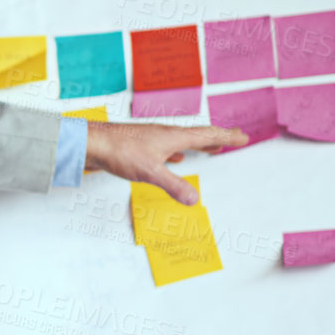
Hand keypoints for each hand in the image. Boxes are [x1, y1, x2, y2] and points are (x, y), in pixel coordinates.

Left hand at [83, 121, 247, 203]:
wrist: (90, 142)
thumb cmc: (119, 151)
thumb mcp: (150, 172)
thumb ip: (174, 185)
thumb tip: (195, 199)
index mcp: (172, 137)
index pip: (207, 134)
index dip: (227, 136)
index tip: (243, 137)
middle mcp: (165, 134)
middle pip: (197, 135)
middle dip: (217, 138)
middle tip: (234, 138)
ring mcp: (152, 139)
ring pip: (182, 140)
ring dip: (198, 143)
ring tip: (210, 147)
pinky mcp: (139, 145)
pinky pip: (166, 146)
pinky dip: (177, 151)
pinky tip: (174, 157)